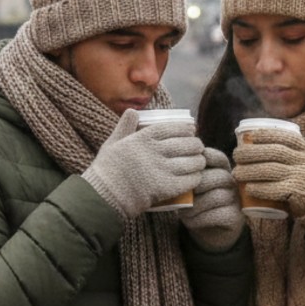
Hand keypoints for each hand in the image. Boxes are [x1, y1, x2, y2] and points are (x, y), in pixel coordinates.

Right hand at [82, 109, 205, 218]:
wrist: (104, 195)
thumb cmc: (107, 169)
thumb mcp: (112, 142)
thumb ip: (125, 126)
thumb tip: (132, 110)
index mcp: (142, 137)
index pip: (172, 128)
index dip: (185, 129)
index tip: (191, 131)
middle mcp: (154, 151)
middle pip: (186, 144)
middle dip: (196, 145)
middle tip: (198, 148)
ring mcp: (161, 169)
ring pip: (191, 162)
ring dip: (199, 162)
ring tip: (200, 162)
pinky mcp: (166, 187)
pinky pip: (189, 180)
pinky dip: (196, 178)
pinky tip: (196, 177)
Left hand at [178, 147, 243, 251]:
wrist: (205, 229)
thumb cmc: (194, 202)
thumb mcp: (189, 186)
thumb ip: (188, 175)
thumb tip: (177, 169)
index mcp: (222, 169)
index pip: (217, 158)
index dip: (203, 159)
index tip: (187, 168)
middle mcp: (232, 183)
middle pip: (219, 176)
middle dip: (197, 185)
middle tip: (183, 195)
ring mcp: (236, 200)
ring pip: (217, 196)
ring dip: (196, 205)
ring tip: (183, 211)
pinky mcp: (235, 217)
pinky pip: (218, 214)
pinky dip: (200, 218)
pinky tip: (190, 220)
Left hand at [231, 128, 304, 229]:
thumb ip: (293, 154)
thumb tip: (263, 139)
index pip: (287, 137)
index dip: (267, 134)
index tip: (252, 136)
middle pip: (274, 152)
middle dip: (251, 152)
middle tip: (236, 155)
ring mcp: (304, 178)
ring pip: (271, 170)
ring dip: (249, 171)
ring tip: (236, 173)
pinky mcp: (299, 194)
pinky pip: (275, 189)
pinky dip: (259, 188)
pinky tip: (248, 188)